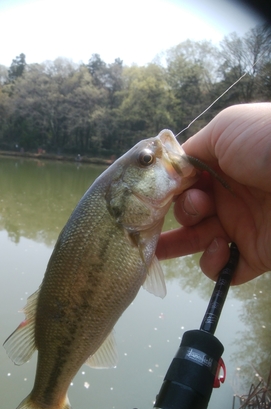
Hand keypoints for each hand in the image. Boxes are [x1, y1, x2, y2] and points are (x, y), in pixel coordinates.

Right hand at [156, 103, 270, 284]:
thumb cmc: (267, 145)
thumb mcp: (226, 128)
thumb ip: (193, 148)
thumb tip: (171, 168)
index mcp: (222, 170)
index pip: (185, 185)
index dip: (168, 192)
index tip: (158, 195)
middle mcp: (229, 198)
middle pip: (188, 214)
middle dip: (181, 214)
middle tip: (196, 208)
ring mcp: (241, 228)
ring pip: (198, 243)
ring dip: (179, 244)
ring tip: (171, 244)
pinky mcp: (254, 255)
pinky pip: (223, 270)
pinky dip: (213, 263)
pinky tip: (220, 247)